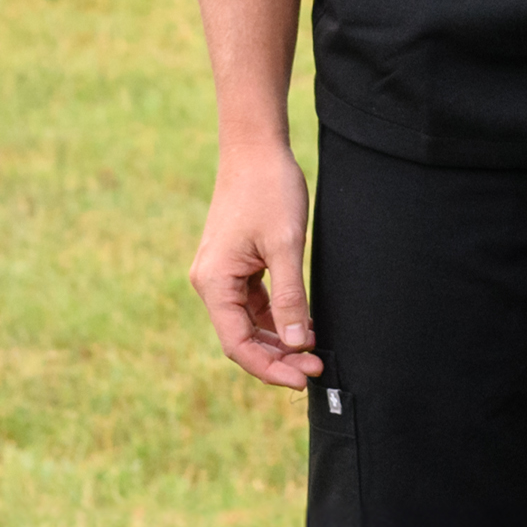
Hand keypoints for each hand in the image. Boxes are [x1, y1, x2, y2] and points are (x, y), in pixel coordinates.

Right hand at [193, 137, 319, 387]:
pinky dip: (276, 318)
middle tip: (316, 370)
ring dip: (279, 341)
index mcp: (213, 283)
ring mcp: (221, 275)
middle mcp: (211, 283)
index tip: (303, 379)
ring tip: (314, 354)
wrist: (255, 148)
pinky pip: (253, 304)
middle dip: (278, 358)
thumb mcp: (286, 245)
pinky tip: (304, 326)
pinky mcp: (236, 265)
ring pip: (249, 323)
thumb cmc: (269, 189)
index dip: (269, 367)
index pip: (237, 344)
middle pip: (242, 338)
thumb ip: (291, 297)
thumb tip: (300, 343)